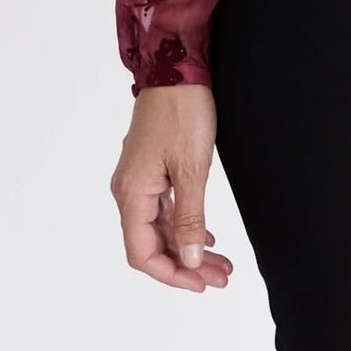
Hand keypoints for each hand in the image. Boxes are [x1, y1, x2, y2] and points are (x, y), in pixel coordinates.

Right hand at [110, 84, 234, 291]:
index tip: (201, 283)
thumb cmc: (182, 111)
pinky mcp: (151, 168)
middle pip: (153, 243)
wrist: (177, 67)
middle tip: (221, 277)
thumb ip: (189, 217)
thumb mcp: (191, 168)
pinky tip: (206, 234)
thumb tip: (188, 259)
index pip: (143, 253)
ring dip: (189, 245)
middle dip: (187, 264)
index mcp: (131, 194)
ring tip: (221, 262)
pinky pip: (163, 208)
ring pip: (161, 227)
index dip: (171, 274)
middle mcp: (129, 190)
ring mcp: (139, 179)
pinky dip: (184, 224)